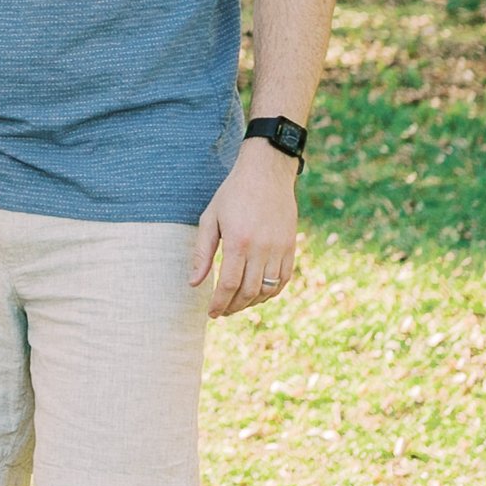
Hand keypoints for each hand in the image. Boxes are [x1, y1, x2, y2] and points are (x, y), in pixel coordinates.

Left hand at [191, 143, 300, 317]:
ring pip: (267, 289)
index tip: (212, 313)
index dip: (220, 303)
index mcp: (238, 241)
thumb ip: (202, 253)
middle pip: (249, 292)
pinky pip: (284, 279)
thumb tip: (194, 283)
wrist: (266, 172)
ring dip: (252, 303)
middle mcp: (262, 248)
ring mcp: (279, 248)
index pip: (229, 285)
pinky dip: (271, 292)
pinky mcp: (291, 246)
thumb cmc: (233, 194)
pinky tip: (258, 293)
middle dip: (234, 307)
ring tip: (238, 304)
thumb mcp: (210, 218)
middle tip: (222, 311)